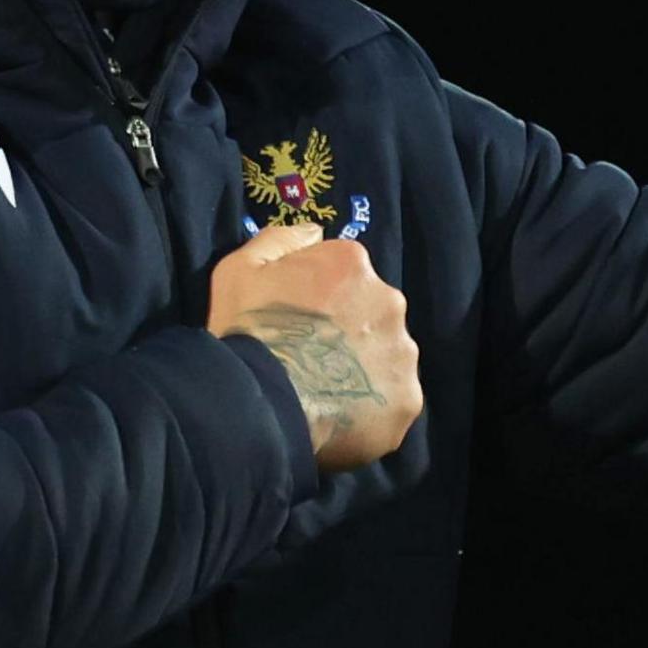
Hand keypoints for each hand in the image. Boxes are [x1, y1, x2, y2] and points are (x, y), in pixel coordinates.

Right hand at [206, 222, 423, 471]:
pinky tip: (341, 415)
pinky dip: (374, 408)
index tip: (299, 321)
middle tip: (314, 358)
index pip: (345, 272)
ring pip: (388, 355)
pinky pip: (394, 399)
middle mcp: (389, 300)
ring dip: (366, 367)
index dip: (320, 297)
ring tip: (327, 391)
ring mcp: (402, 351)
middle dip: (350, 331)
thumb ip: (281, 240)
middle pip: (372, 312)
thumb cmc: (245, 333)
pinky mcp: (406, 398)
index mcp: (352, 264)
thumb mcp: (241, 269)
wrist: (255, 406)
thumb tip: (316, 232)